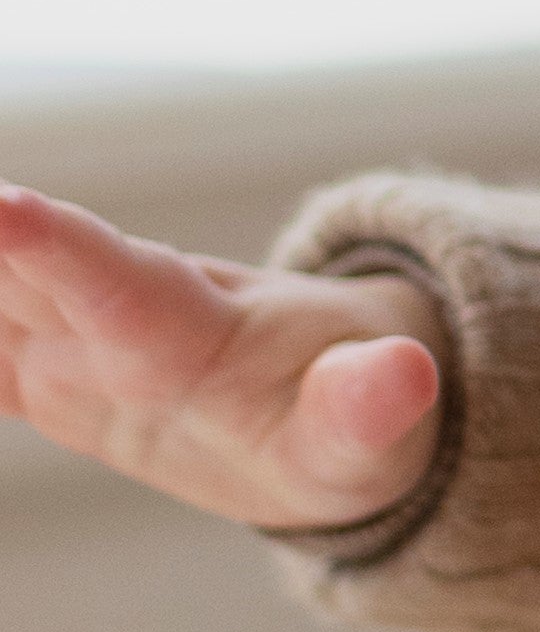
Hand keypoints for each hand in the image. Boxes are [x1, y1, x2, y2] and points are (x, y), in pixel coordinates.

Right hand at [0, 184, 443, 529]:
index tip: (1, 204)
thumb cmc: (348, 413)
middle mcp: (115, 320)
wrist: (338, 406)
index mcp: (192, 322)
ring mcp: (72, 349)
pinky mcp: (46, 383)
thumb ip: (368, 404)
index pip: (115, 279)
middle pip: (21, 274)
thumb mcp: (362, 428)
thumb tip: (408, 371)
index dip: (55, 246)